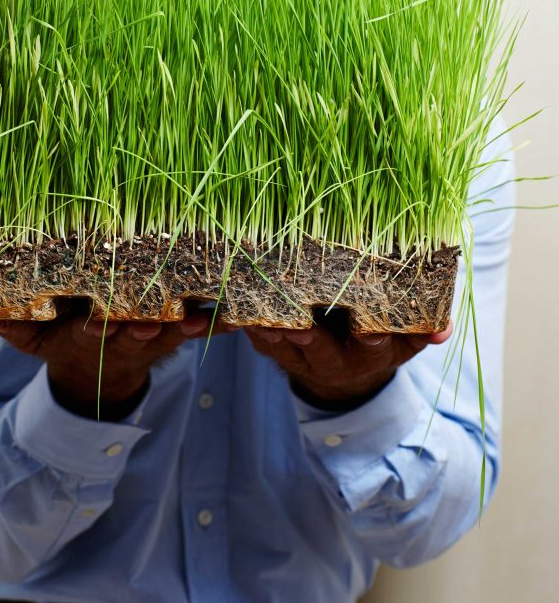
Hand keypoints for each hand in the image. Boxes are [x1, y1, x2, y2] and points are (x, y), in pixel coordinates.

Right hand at [0, 307, 232, 419]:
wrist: (97, 369)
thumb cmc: (63, 339)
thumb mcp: (35, 342)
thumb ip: (16, 329)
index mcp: (90, 334)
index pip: (92, 332)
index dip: (96, 329)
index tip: (98, 325)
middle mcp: (124, 335)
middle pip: (134, 331)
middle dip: (141, 327)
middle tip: (147, 322)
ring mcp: (152, 335)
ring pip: (168, 330)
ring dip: (182, 327)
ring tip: (196, 320)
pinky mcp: (175, 330)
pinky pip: (196, 327)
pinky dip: (214, 324)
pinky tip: (232, 318)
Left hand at [245, 312, 452, 410]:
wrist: (345, 374)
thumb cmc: (379, 339)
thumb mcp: (406, 340)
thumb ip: (423, 329)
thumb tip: (444, 329)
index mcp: (370, 355)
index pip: (373, 346)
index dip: (371, 338)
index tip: (368, 329)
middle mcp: (334, 361)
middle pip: (321, 352)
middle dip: (311, 341)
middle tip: (300, 327)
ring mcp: (301, 360)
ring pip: (284, 350)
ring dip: (273, 334)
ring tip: (261, 317)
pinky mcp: (274, 353)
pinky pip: (260, 344)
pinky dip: (250, 327)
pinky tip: (240, 310)